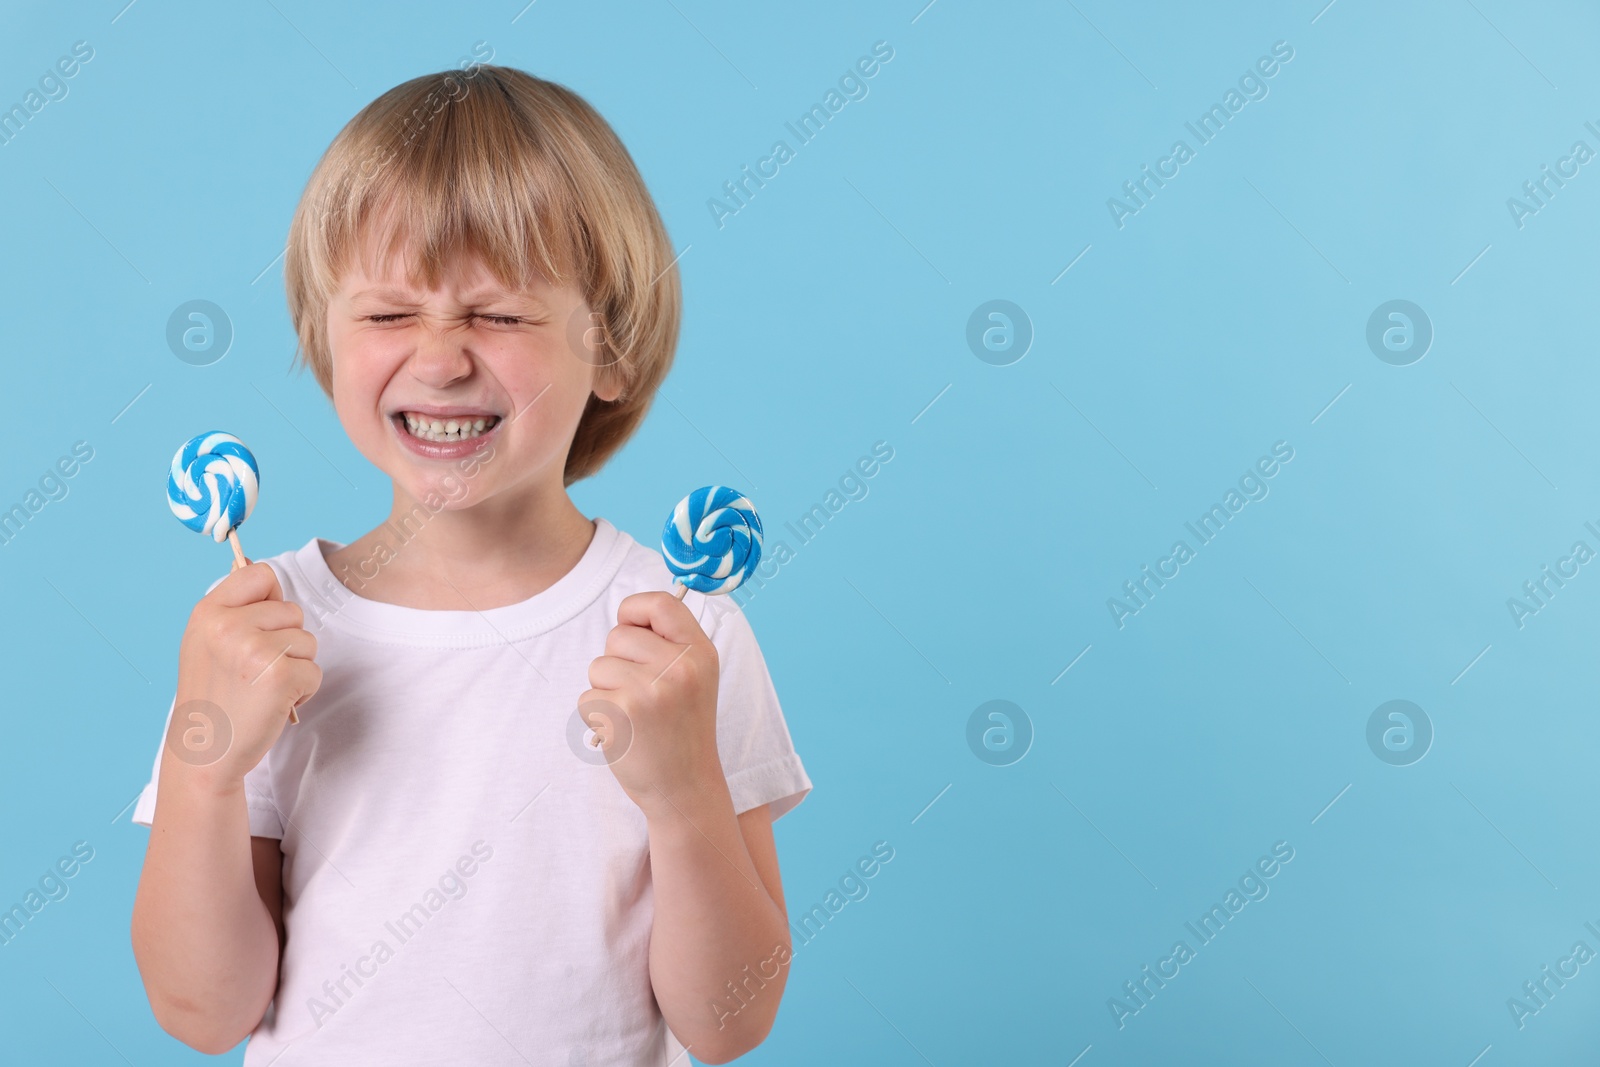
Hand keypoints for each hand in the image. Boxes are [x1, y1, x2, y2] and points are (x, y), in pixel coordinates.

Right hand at [169, 561, 320, 785]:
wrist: (205, 754)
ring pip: (307, 641)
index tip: (260, 625)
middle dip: (286, 640)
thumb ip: (235, 609)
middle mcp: (228, 625)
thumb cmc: (213, 697)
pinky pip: (315, 670)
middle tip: (256, 671)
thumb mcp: (206, 643)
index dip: (271, 598)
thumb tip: (263, 571)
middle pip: (292, 610)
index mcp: (208, 612)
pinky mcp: (281, 675)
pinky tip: (274, 704)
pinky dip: (303, 691)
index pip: (260, 573)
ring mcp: (254, 649)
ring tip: (263, 688)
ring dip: (296, 666)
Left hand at [578, 591, 720, 814]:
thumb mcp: (696, 676)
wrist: (685, 786)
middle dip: (617, 660)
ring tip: (634, 715)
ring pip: (598, 666)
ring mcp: (649, 691)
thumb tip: (628, 613)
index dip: (636, 610)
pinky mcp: (620, 715)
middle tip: (641, 692)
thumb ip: (670, 642)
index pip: (660, 602)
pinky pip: (587, 697)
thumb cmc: (682, 728)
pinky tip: (623, 732)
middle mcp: (679, 668)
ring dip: (605, 690)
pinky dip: (597, 715)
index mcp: (700, 652)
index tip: (633, 629)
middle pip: (618, 635)